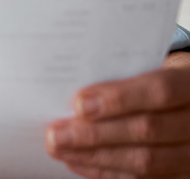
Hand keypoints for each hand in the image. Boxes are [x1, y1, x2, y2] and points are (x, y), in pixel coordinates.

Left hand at [46, 51, 189, 177]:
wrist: (186, 98)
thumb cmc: (155, 75)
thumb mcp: (145, 65)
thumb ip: (118, 76)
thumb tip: (74, 96)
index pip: (160, 91)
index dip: (119, 98)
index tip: (79, 104)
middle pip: (148, 130)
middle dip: (95, 134)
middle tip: (55, 134)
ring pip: (146, 161)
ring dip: (95, 156)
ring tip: (59, 148)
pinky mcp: (181, 173)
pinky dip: (105, 172)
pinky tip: (77, 161)